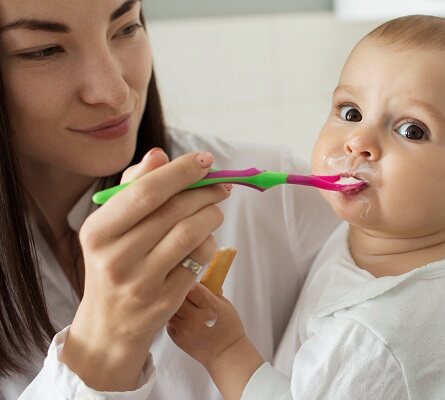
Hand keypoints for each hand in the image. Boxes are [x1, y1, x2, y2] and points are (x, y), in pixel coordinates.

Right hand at [60, 149, 230, 390]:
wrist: (110, 325)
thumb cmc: (114, 263)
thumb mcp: (111, 228)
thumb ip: (134, 188)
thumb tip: (159, 155)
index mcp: (98, 232)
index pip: (145, 192)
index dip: (180, 172)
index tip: (204, 160)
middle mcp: (116, 257)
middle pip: (174, 211)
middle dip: (206, 192)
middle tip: (221, 185)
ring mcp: (141, 282)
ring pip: (192, 234)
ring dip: (212, 215)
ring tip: (215, 210)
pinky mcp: (166, 301)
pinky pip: (199, 260)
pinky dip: (209, 243)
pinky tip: (205, 240)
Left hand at [169, 283, 262, 399]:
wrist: (226, 354)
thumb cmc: (230, 328)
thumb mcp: (227, 306)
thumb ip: (213, 293)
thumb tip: (202, 279)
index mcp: (211, 307)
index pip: (193, 287)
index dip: (192, 284)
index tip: (193, 285)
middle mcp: (196, 317)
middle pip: (179, 296)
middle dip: (182, 294)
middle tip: (186, 295)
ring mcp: (185, 329)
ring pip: (170, 309)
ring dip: (175, 306)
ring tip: (184, 308)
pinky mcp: (177, 338)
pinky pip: (169, 322)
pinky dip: (174, 319)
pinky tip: (183, 320)